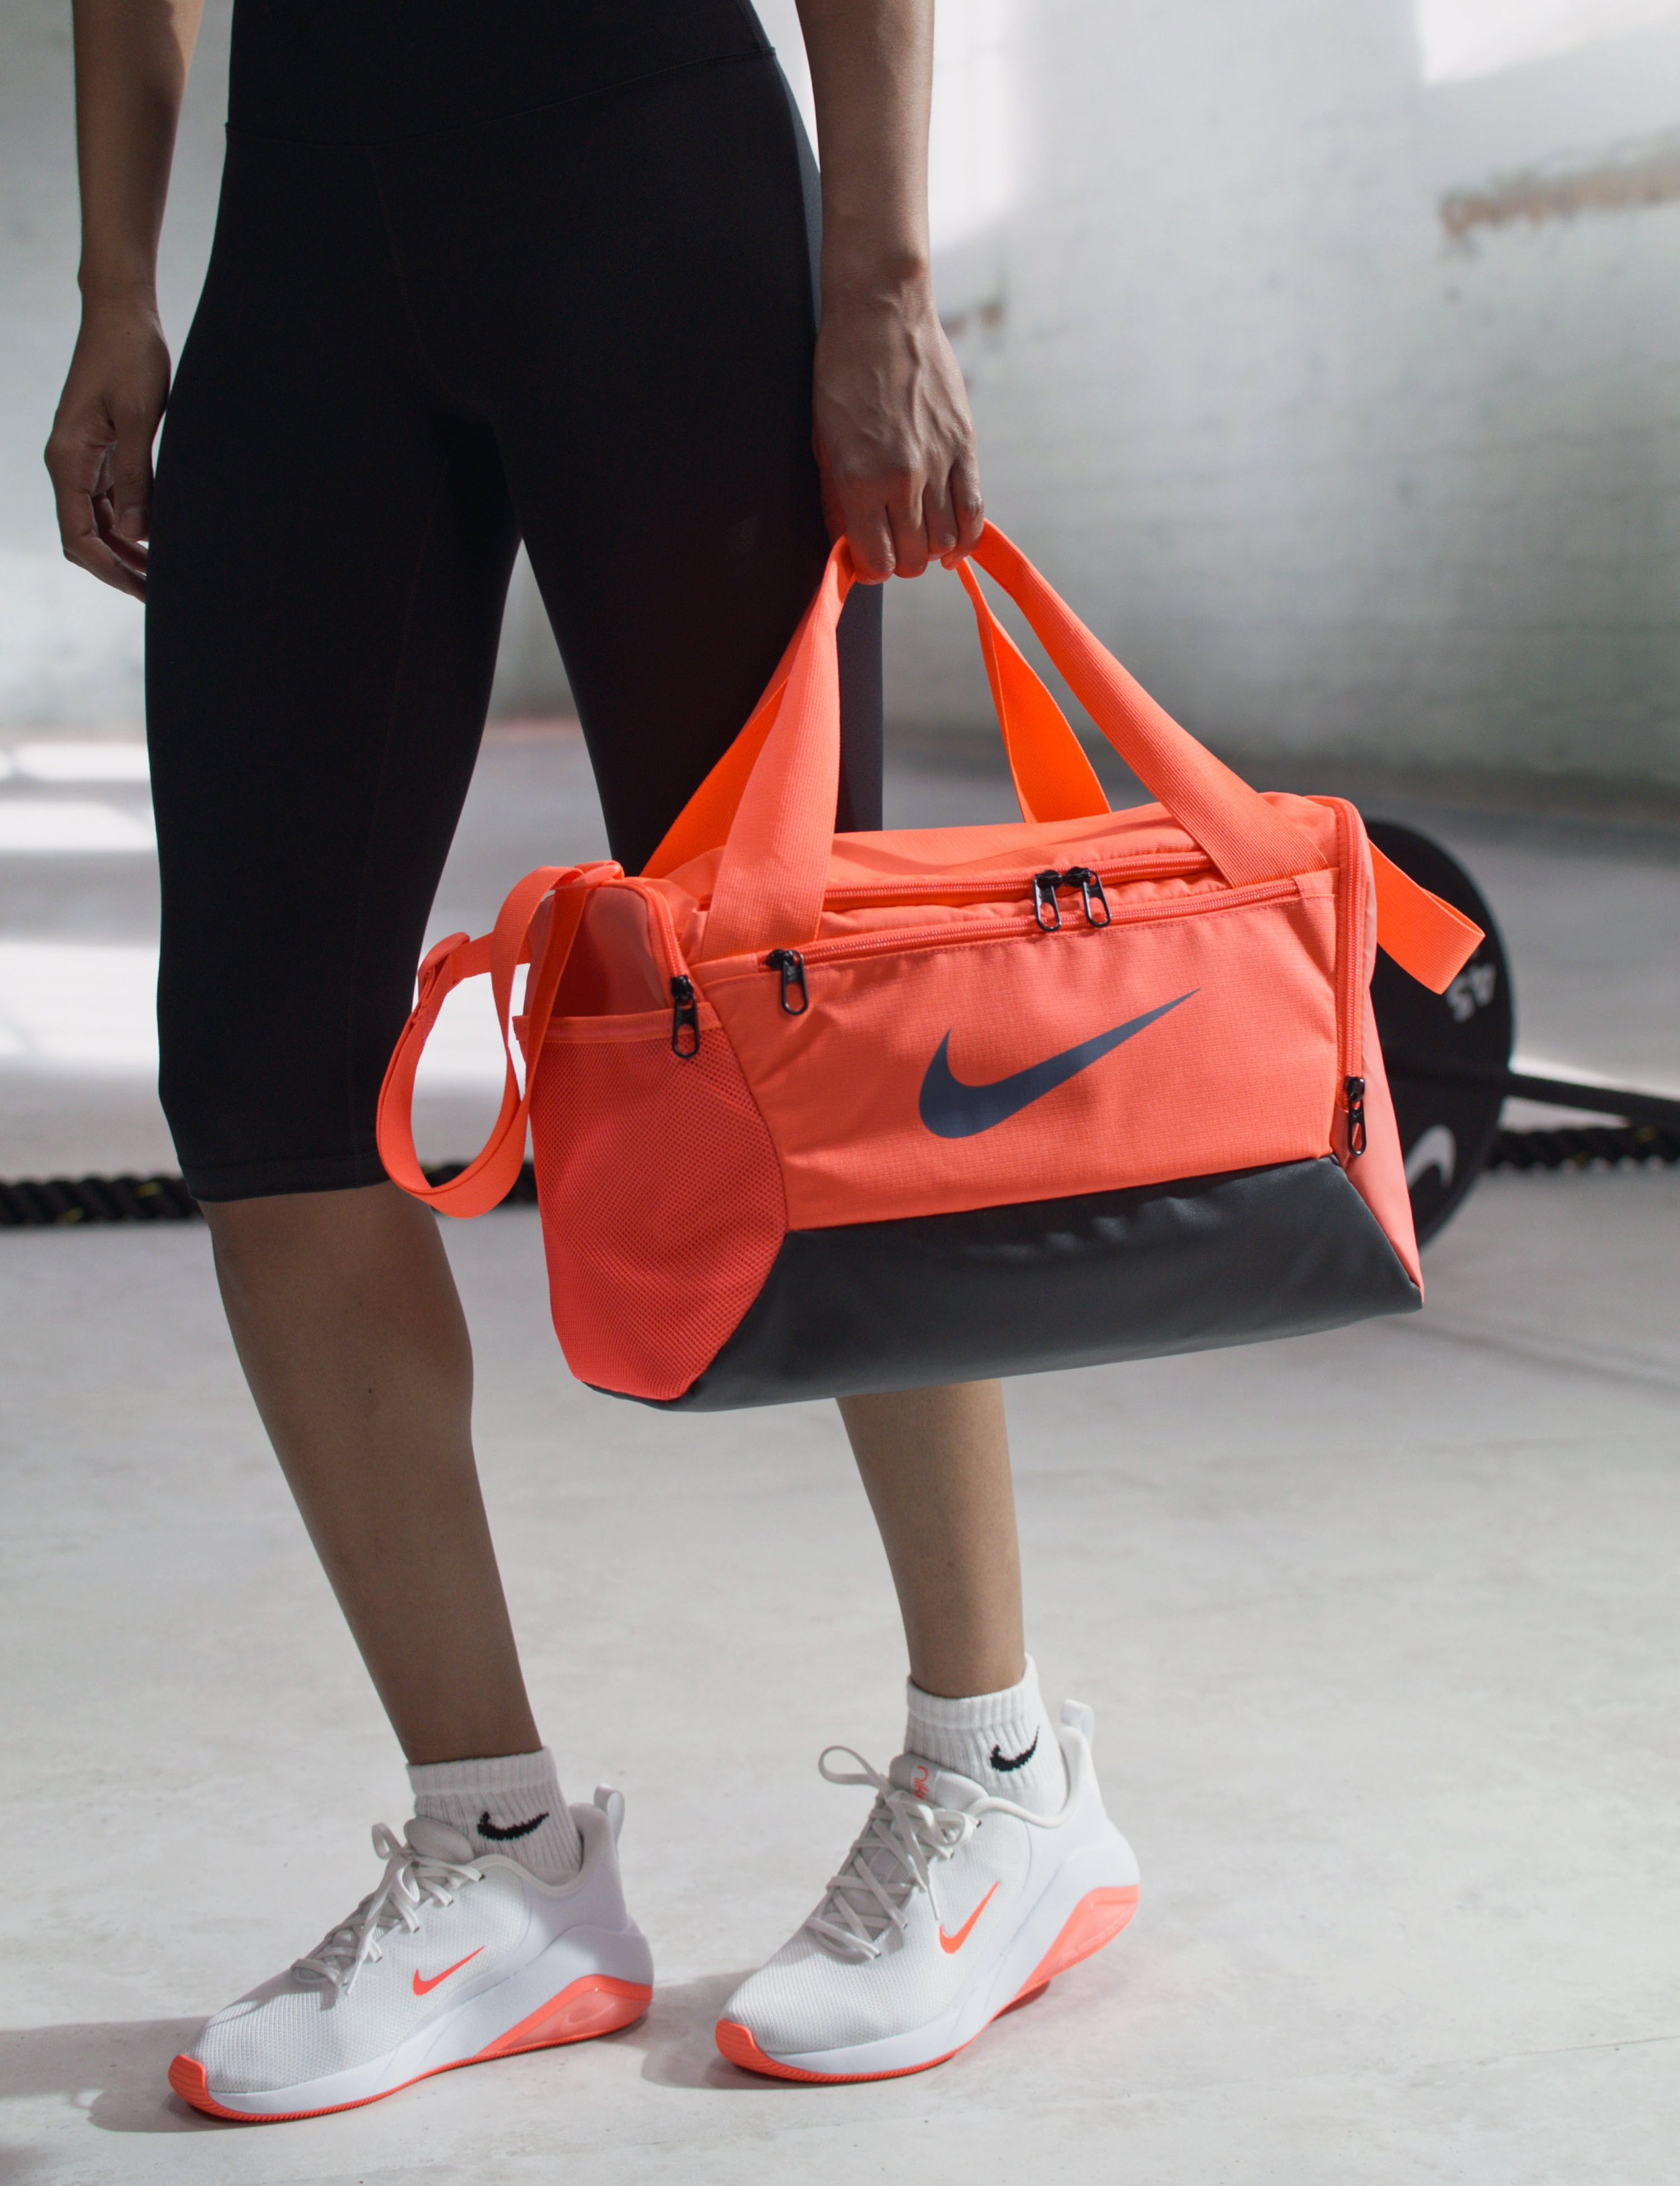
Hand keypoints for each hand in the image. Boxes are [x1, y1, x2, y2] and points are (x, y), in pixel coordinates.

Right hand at [45, 296, 171, 600]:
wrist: (122, 314)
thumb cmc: (129, 355)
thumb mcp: (137, 418)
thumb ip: (135, 477)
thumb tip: (136, 535)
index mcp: (68, 459)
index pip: (79, 535)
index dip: (109, 570)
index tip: (145, 591)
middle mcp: (69, 463)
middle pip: (85, 537)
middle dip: (118, 569)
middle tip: (160, 594)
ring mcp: (83, 459)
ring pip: (98, 523)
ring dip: (126, 551)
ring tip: (163, 575)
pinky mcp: (100, 451)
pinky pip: (109, 501)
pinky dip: (130, 526)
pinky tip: (157, 539)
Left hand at [812, 274, 982, 581]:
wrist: (880, 315)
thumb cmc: (842, 375)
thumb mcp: (825, 442)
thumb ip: (837, 501)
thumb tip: (849, 546)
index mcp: (860, 480)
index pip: (875, 559)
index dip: (872, 569)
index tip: (870, 561)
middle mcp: (903, 479)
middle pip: (912, 557)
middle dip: (901, 563)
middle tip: (894, 548)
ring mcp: (938, 463)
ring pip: (944, 541)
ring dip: (931, 551)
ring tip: (920, 539)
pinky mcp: (965, 445)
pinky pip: (973, 510)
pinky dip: (967, 537)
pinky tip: (955, 545)